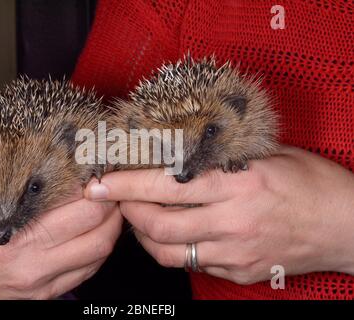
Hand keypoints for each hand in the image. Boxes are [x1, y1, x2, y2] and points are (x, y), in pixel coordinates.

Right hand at [0, 165, 121, 298]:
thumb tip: (0, 132)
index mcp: (6, 227)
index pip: (69, 196)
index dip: (90, 175)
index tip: (95, 159)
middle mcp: (29, 258)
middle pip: (95, 220)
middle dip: (110, 195)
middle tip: (106, 178)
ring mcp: (39, 280)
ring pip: (100, 247)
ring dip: (112, 221)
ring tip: (106, 201)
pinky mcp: (44, 294)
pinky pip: (89, 270)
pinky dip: (100, 246)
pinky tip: (93, 229)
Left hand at [84, 146, 353, 284]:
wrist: (347, 224)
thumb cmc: (310, 181)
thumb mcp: (266, 154)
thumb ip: (220, 156)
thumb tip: (175, 152)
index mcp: (237, 183)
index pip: (164, 185)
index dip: (125, 184)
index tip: (99, 182)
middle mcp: (232, 221)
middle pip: (156, 224)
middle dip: (125, 212)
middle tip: (115, 199)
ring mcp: (235, 252)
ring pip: (167, 251)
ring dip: (143, 234)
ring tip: (139, 217)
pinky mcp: (239, 271)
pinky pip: (190, 264)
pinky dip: (171, 248)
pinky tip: (173, 233)